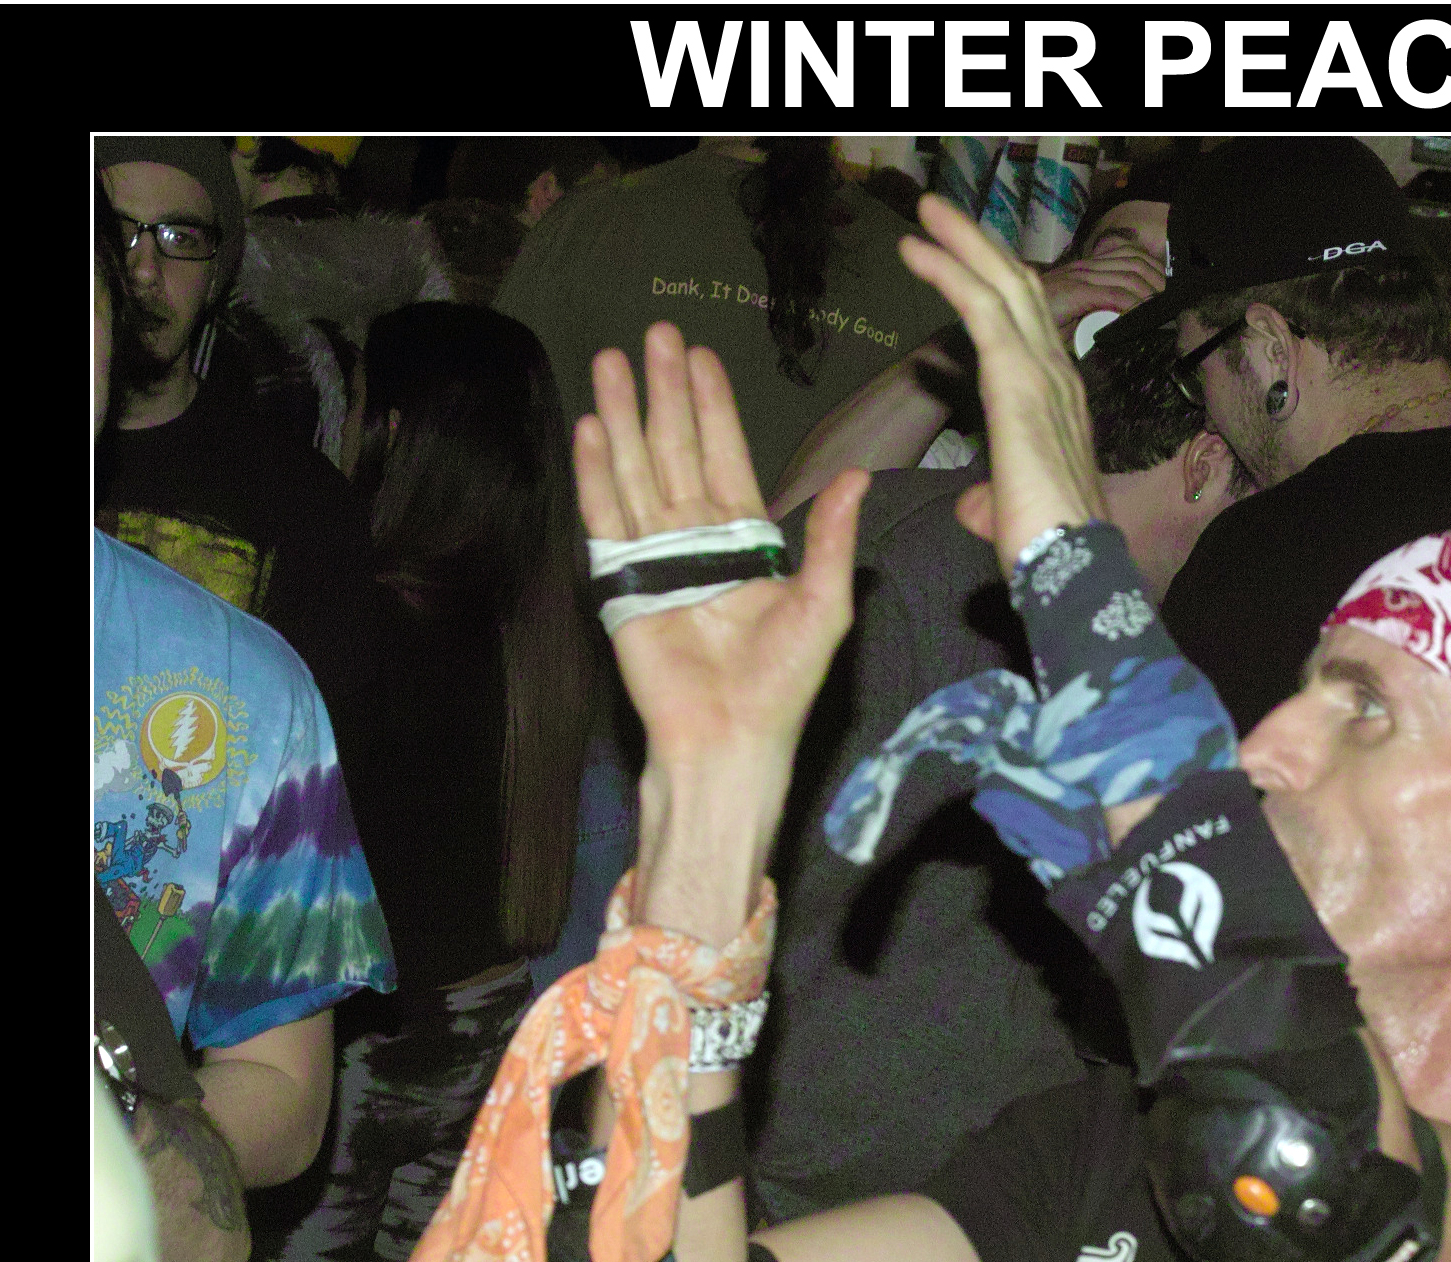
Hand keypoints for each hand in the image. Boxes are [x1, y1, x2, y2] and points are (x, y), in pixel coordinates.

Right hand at [573, 322, 866, 765]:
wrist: (731, 737)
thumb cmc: (782, 682)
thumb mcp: (824, 606)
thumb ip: (830, 538)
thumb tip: (858, 475)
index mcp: (748, 541)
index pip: (727, 456)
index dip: (714, 408)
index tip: (703, 357)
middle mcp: (699, 539)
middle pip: (676, 449)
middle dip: (665, 392)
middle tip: (656, 333)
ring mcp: (657, 556)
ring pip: (636, 469)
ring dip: (624, 415)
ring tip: (612, 360)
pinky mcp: (622, 581)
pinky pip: (606, 517)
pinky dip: (597, 472)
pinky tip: (591, 425)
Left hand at [897, 197, 1106, 574]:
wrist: (1069, 567)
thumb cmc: (1044, 548)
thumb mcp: (1008, 513)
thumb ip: (991, 498)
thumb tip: (976, 503)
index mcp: (1057, 402)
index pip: (1027, 328)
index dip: (995, 288)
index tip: (958, 264)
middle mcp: (1058, 376)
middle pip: (1020, 288)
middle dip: (980, 245)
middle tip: (939, 214)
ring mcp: (1043, 374)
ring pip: (1003, 285)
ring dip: (962, 242)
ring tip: (926, 212)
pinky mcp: (1018, 381)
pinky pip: (982, 309)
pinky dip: (949, 272)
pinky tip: (917, 251)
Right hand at [1039, 239, 1164, 332]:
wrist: (1009, 325)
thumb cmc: (1039, 328)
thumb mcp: (1074, 318)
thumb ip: (1099, 313)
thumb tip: (1128, 322)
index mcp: (1086, 268)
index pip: (1130, 257)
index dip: (1154, 271)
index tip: (1168, 293)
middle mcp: (1084, 267)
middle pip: (1135, 263)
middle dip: (1159, 283)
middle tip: (1173, 306)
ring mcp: (1079, 276)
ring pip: (1129, 277)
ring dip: (1150, 296)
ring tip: (1163, 314)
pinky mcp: (1075, 291)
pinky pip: (1115, 294)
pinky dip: (1133, 307)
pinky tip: (1142, 318)